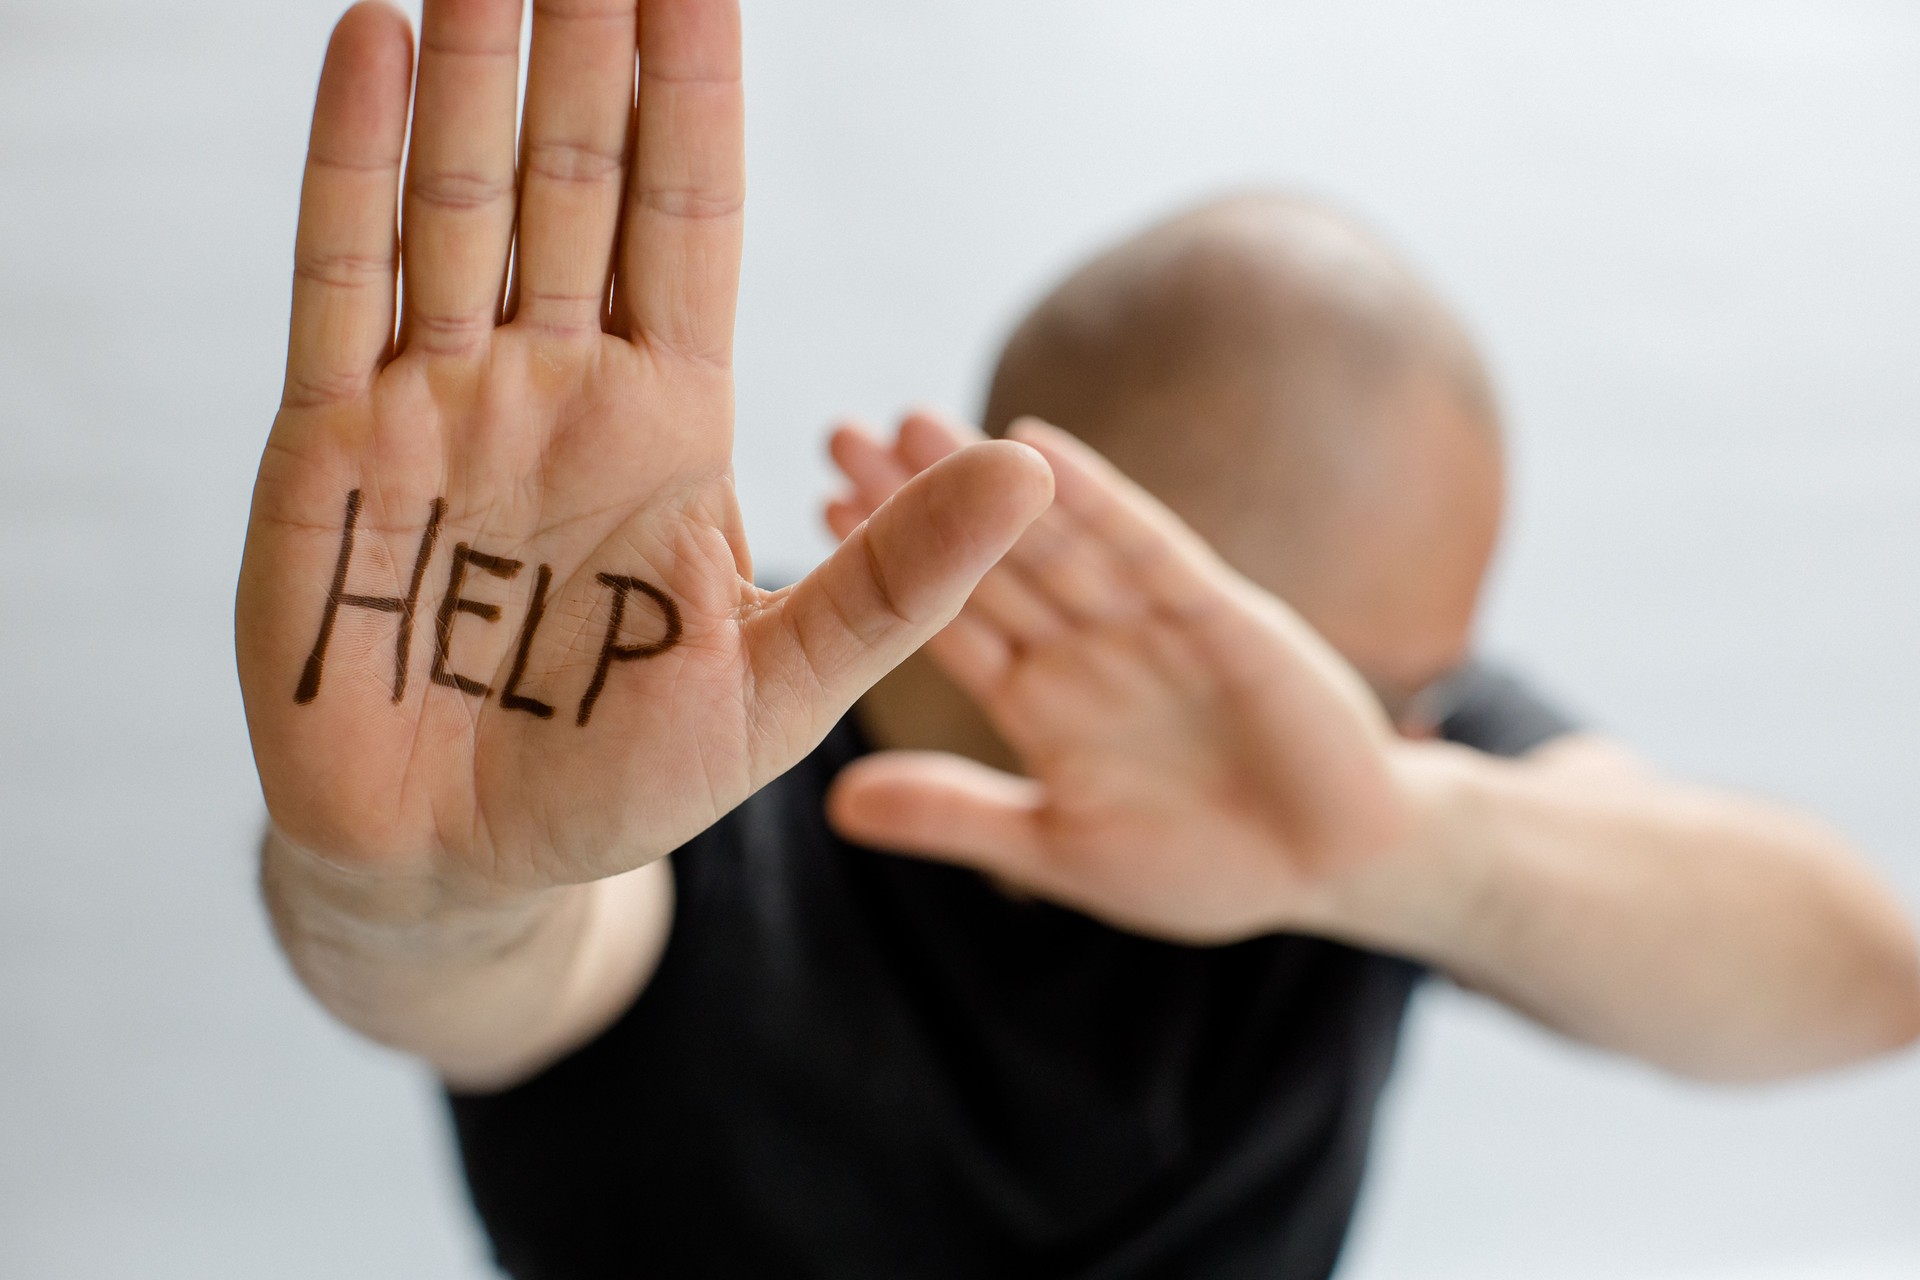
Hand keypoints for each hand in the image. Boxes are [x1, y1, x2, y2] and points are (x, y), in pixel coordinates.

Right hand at [236, 1, 1051, 899]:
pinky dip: (353, 164)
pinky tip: (373, 45)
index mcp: (668, 423)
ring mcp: (438, 403)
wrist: (463, 864)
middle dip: (585, 49)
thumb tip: (1031, 469)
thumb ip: (895, 580)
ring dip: (474, 71)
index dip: (697, 99)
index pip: (690, 220)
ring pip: (459, 201)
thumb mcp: (782, 686)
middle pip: (575, 181)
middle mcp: (555, 386)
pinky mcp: (329, 449)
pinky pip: (340, 282)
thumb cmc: (623, 780)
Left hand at [824, 412, 1409, 943]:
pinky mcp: (1222, 616)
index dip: (881, 568)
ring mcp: (1152, 623)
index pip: (948, 617)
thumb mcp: (1058, 848)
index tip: (813, 514)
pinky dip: (1096, 500)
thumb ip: (956, 818)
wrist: (1337, 864)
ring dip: (985, 480)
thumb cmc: (1203, 861)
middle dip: (914, 498)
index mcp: (1042, 699)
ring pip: (1052, 538)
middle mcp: (1086, 645)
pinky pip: (1148, 550)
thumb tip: (833, 806)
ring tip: (908, 423)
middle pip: (986, 557)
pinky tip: (1036, 446)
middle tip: (837, 432)